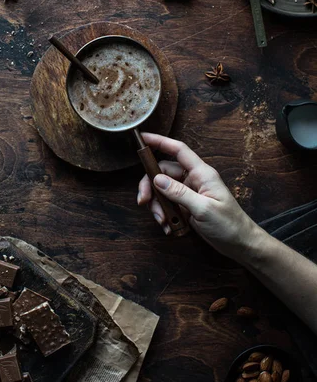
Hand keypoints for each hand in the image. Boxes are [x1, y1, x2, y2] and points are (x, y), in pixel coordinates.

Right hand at [137, 133, 263, 262]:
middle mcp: (194, 180)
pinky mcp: (186, 206)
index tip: (143, 137)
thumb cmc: (229, 224)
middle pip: (163, 172)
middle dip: (150, 186)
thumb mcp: (203, 209)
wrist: (240, 244)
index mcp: (201, 174)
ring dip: (157, 205)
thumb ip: (179, 193)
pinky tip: (169, 226)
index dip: (160, 141)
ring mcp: (189, 193)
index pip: (178, 150)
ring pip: (162, 190)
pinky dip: (164, 214)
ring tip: (162, 221)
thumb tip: (157, 178)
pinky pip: (167, 204)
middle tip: (143, 201)